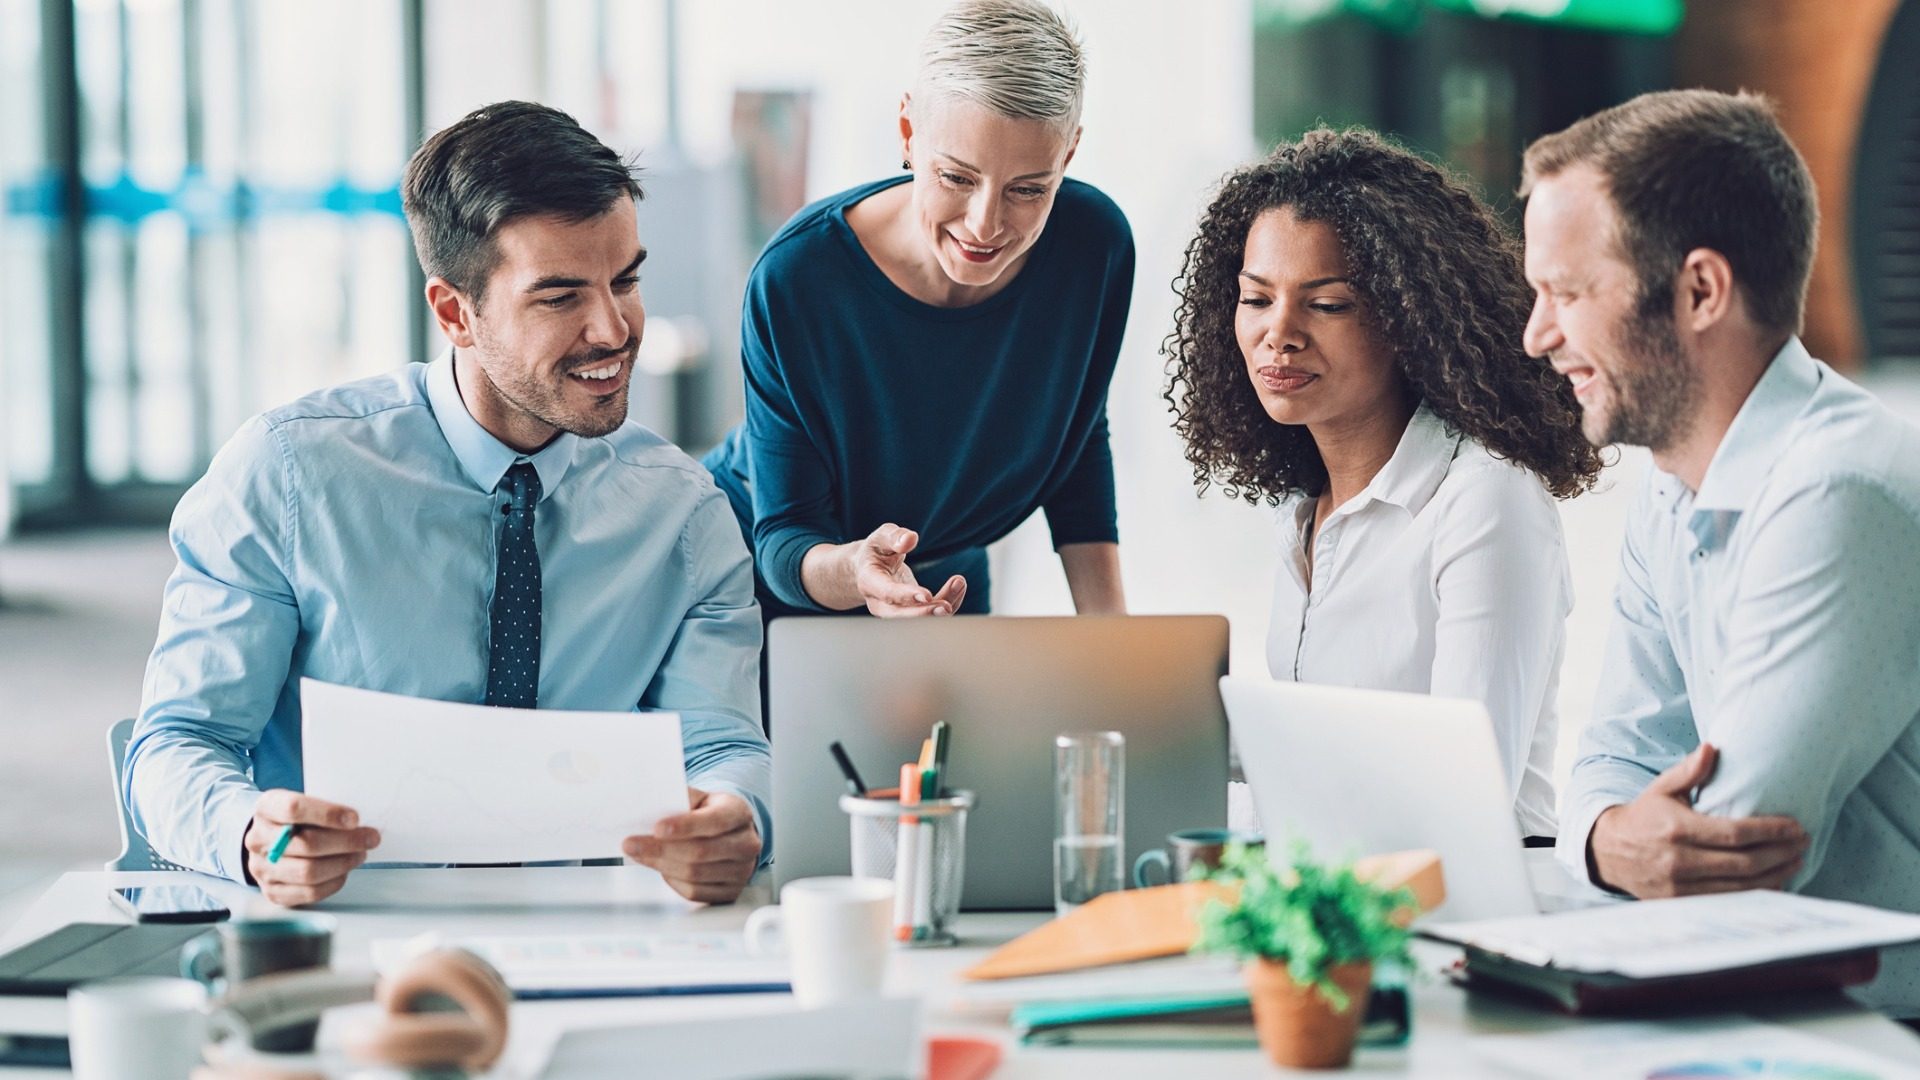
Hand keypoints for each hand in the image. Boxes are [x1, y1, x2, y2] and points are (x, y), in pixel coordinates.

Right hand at [244, 790, 380, 906]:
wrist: (271, 840)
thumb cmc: (297, 819)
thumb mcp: (306, 801)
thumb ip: (326, 808)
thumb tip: (359, 823)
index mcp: (266, 808)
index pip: (294, 808)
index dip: (327, 814)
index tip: (355, 818)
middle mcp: (258, 839)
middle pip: (306, 843)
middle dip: (346, 842)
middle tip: (371, 838)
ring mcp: (262, 867)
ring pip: (308, 871)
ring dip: (343, 863)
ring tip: (360, 854)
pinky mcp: (272, 891)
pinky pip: (309, 892)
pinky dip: (334, 882)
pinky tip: (344, 870)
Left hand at [623, 787, 761, 903]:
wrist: (733, 834)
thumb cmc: (711, 814)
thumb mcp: (701, 798)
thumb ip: (680, 799)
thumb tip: (649, 806)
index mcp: (739, 813)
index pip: (714, 821)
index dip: (685, 826)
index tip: (657, 828)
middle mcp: (746, 844)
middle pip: (700, 852)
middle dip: (660, 849)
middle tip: (632, 844)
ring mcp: (741, 871)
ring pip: (694, 874)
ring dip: (661, 865)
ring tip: (641, 855)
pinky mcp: (730, 892)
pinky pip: (694, 892)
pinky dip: (672, 880)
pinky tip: (662, 867)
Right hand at [850, 523, 964, 616]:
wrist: (868, 567)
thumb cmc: (876, 551)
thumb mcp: (881, 537)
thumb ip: (894, 537)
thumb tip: (910, 539)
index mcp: (869, 581)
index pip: (887, 593)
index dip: (906, 596)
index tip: (926, 596)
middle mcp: (879, 602)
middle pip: (900, 616)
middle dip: (923, 614)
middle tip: (946, 607)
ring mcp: (894, 610)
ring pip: (918, 617)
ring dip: (941, 606)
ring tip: (959, 583)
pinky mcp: (910, 611)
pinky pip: (930, 613)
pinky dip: (946, 601)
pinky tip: (958, 585)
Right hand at [1588, 743, 1807, 898]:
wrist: (1609, 851)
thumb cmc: (1643, 816)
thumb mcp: (1662, 789)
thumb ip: (1690, 771)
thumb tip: (1713, 747)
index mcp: (1678, 829)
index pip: (1735, 834)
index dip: (1770, 831)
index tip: (1795, 826)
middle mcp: (1680, 861)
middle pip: (1745, 863)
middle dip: (1781, 853)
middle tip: (1803, 842)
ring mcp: (1681, 886)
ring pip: (1741, 887)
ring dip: (1776, 875)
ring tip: (1796, 861)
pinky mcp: (1682, 903)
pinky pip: (1729, 902)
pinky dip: (1756, 893)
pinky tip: (1775, 881)